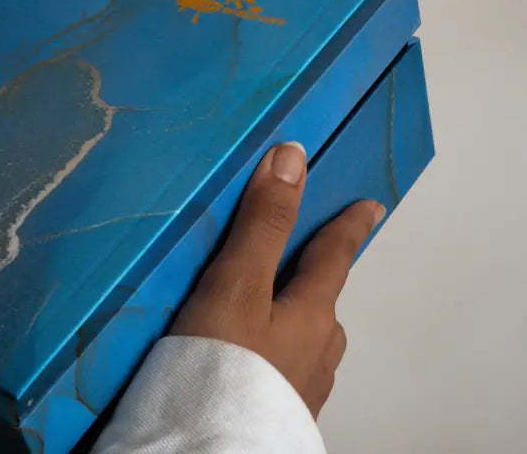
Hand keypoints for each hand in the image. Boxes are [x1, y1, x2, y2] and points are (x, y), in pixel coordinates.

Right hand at [171, 142, 384, 417]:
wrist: (210, 448)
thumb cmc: (223, 363)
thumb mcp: (236, 283)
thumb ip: (262, 224)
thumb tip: (293, 157)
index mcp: (313, 313)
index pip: (335, 255)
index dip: (348, 226)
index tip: (371, 207)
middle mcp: (318, 350)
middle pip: (321, 302)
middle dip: (312, 279)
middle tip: (295, 263)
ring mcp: (302, 386)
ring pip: (305, 340)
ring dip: (290, 320)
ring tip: (259, 316)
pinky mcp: (280, 411)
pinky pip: (284, 369)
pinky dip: (270, 354)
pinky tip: (246, 363)